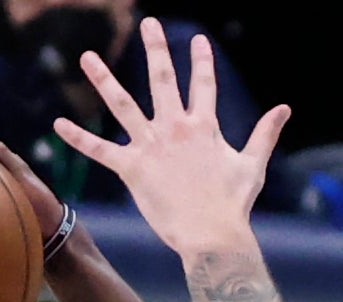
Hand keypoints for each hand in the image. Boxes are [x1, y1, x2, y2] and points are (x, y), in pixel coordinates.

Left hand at [52, 18, 290, 255]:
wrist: (212, 236)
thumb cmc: (233, 205)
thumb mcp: (253, 165)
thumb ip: (265, 134)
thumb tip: (285, 108)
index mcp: (204, 126)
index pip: (204, 84)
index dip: (201, 61)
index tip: (196, 39)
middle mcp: (175, 128)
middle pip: (162, 79)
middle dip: (155, 49)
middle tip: (147, 24)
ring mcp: (151, 146)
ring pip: (123, 104)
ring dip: (103, 79)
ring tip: (87, 56)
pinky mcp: (133, 169)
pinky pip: (100, 150)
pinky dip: (79, 138)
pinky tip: (58, 124)